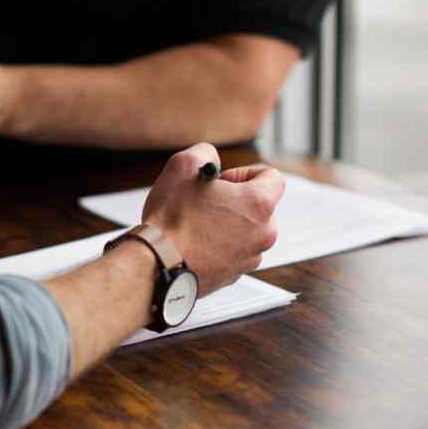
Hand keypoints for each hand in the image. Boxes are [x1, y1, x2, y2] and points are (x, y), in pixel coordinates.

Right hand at [141, 143, 283, 295]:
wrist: (156, 266)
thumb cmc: (170, 220)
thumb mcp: (182, 166)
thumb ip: (205, 152)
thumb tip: (211, 159)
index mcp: (258, 204)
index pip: (272, 177)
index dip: (245, 173)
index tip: (223, 181)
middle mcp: (263, 233)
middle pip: (259, 207)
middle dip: (235, 201)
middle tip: (206, 202)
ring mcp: (250, 258)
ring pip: (246, 232)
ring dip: (226, 224)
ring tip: (196, 225)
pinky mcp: (234, 276)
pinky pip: (233, 253)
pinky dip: (218, 246)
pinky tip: (194, 243)